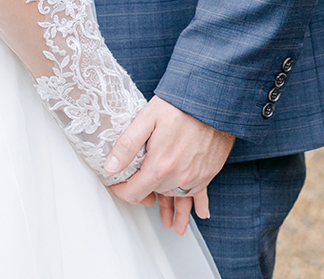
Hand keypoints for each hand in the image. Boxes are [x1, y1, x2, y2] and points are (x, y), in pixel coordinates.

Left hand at [105, 96, 234, 232]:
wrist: (213, 99)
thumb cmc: (180, 105)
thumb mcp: (147, 118)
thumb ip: (127, 145)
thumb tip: (111, 167)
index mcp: (160, 166)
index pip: (135, 192)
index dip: (121, 191)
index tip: (116, 186)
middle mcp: (179, 178)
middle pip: (157, 195)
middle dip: (146, 195)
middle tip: (138, 192)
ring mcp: (196, 177)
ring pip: (179, 199)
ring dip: (174, 209)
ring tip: (171, 225)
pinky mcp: (208, 171)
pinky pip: (201, 194)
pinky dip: (198, 204)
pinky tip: (200, 214)